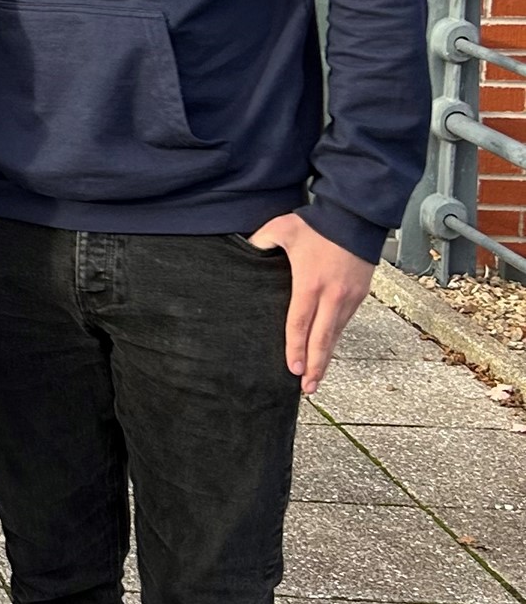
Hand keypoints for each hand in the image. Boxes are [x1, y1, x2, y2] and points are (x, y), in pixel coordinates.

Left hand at [246, 211, 375, 395]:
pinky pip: (344, 323)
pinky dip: (334, 340)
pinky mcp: (360, 295)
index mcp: (310, 284)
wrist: (355, 216)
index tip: (293, 369)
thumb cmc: (317, 224)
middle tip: (307, 387)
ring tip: (316, 377)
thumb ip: (260, 242)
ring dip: (326, 357)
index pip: (300, 323)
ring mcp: (349, 297)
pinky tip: (327, 350)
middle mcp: (332, 296)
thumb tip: (244, 250)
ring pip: (335, 334)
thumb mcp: (282, 229)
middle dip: (315, 366)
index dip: (295, 348)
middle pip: (322, 338)